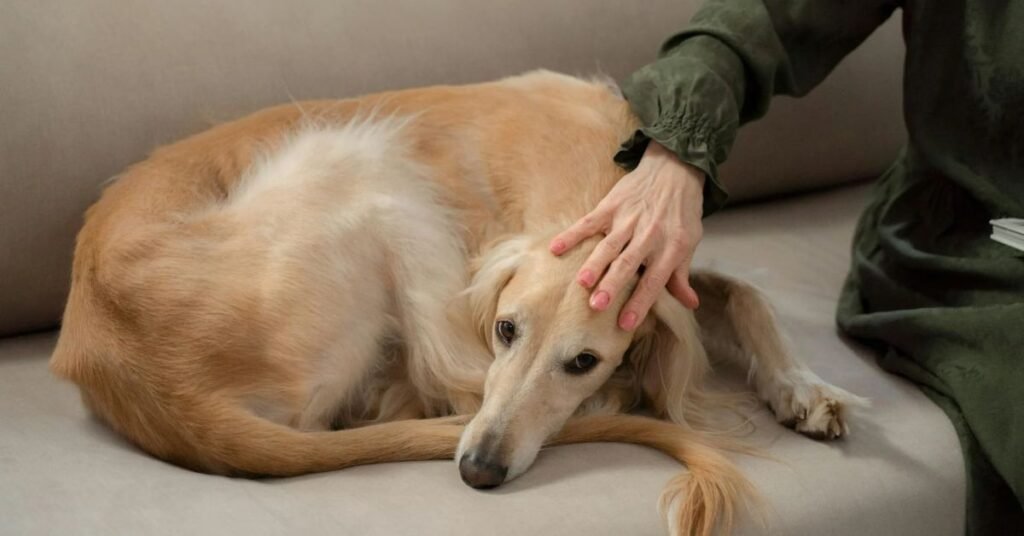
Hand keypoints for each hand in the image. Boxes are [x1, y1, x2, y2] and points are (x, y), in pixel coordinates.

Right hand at [549, 141, 704, 329]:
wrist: (674, 170)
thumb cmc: (681, 213)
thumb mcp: (689, 243)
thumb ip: (682, 275)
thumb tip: (690, 304)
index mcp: (670, 248)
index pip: (654, 281)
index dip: (640, 302)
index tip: (625, 324)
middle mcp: (649, 235)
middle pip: (628, 264)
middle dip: (613, 285)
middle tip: (597, 306)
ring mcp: (628, 219)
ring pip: (609, 245)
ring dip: (595, 263)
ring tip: (582, 282)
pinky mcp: (611, 205)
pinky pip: (589, 222)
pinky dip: (572, 235)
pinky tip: (556, 248)